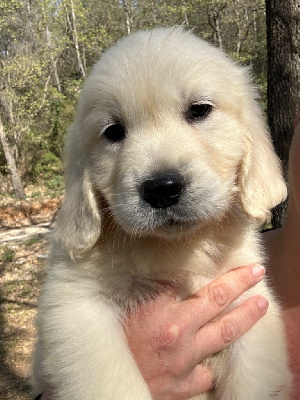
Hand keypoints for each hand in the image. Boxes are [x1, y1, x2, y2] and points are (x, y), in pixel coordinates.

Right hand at [125, 264, 267, 399]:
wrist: (104, 383)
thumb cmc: (111, 343)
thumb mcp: (122, 309)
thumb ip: (147, 291)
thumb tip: (167, 272)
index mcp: (157, 308)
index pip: (186, 277)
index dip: (202, 264)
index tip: (216, 255)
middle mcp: (177, 330)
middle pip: (216, 299)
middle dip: (239, 281)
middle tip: (257, 271)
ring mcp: (184, 358)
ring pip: (225, 332)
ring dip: (245, 315)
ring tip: (261, 303)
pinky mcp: (184, 384)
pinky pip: (206, 372)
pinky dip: (211, 365)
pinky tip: (214, 359)